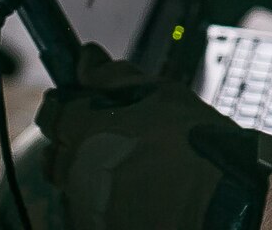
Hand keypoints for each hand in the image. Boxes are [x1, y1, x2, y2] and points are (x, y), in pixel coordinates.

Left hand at [37, 44, 270, 229]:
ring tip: (131, 167)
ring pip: (75, 184)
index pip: (52, 113)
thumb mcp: (161, 94)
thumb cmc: (195, 144)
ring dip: (92, 172)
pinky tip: (136, 192)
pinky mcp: (98, 228)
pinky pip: (91, 210)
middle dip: (76, 143)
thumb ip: (115, 76)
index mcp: (87, 128)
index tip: (82, 103)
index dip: (66, 105)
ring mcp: (86, 204)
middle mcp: (78, 168)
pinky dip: (105, 200)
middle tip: (112, 137)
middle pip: (58, 153)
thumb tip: (86, 60)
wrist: (219, 203)